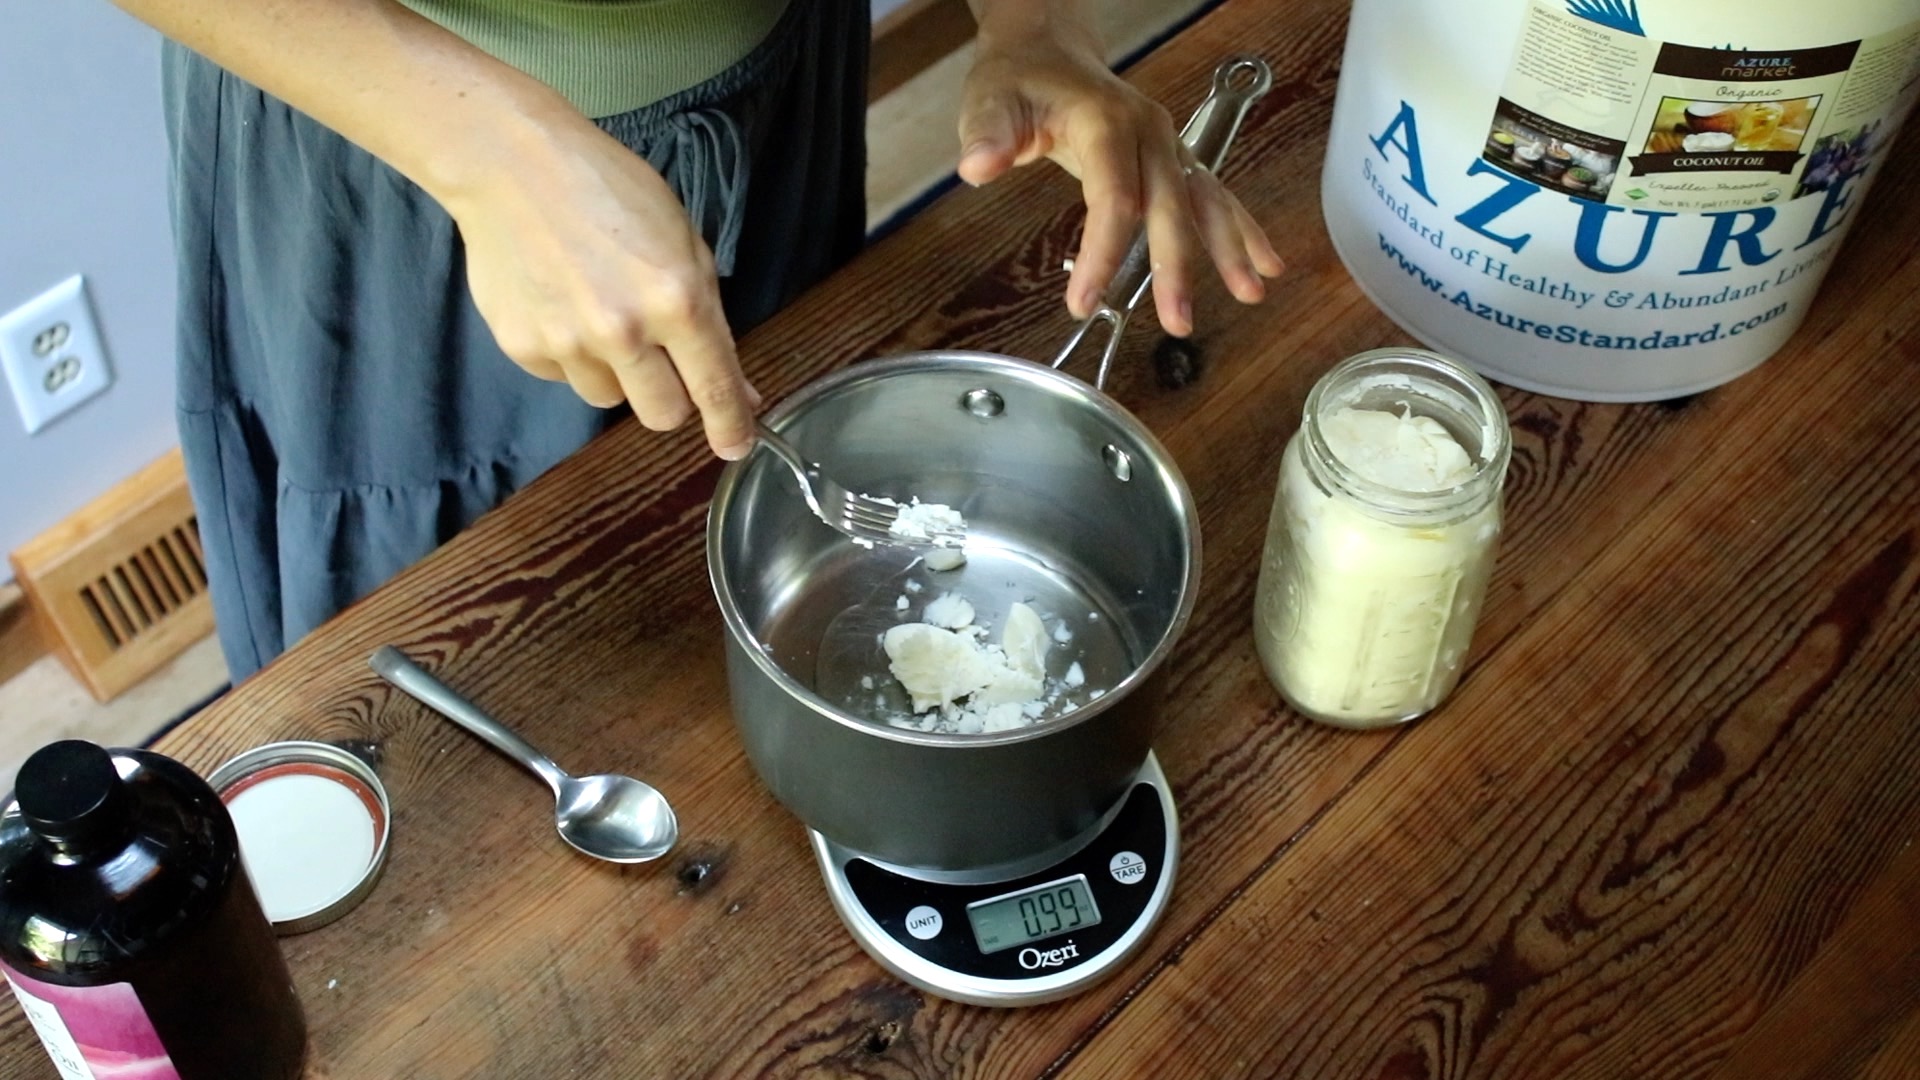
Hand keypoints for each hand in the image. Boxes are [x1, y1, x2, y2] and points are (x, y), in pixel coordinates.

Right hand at [447, 117, 759, 458]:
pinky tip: (560, 301)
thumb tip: (739, 392)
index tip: (735, 447)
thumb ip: (711, 320)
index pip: (713, 389)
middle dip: (669, 397)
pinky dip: (570, 354)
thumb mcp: (683, 243)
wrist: (512, 164)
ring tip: (598, 313)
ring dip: (616, 373)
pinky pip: (563, 377)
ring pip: (610, 398)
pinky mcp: (523, 347)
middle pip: (662, 415)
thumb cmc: (610, 189)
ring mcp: (568, 343)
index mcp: (677, 301)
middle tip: (659, 360)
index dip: (731, 427)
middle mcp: (623, 332)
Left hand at [957, 14, 1282, 335]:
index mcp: (1107, 123)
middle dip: (1176, 267)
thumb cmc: (1020, 79)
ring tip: (1250, 293)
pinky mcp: (1173, 158)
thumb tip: (980, 164)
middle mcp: (1149, 133)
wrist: (1047, 49)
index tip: (1083, 300)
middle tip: (1177, 319)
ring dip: (1228, 249)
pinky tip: (1265, 263)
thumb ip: (987, 134)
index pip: (1114, 197)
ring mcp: (1167, 145)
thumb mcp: (990, 100)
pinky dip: (1241, 229)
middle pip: (1169, 206)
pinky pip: (1214, 194)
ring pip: (1205, 199)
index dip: (1103, 253)